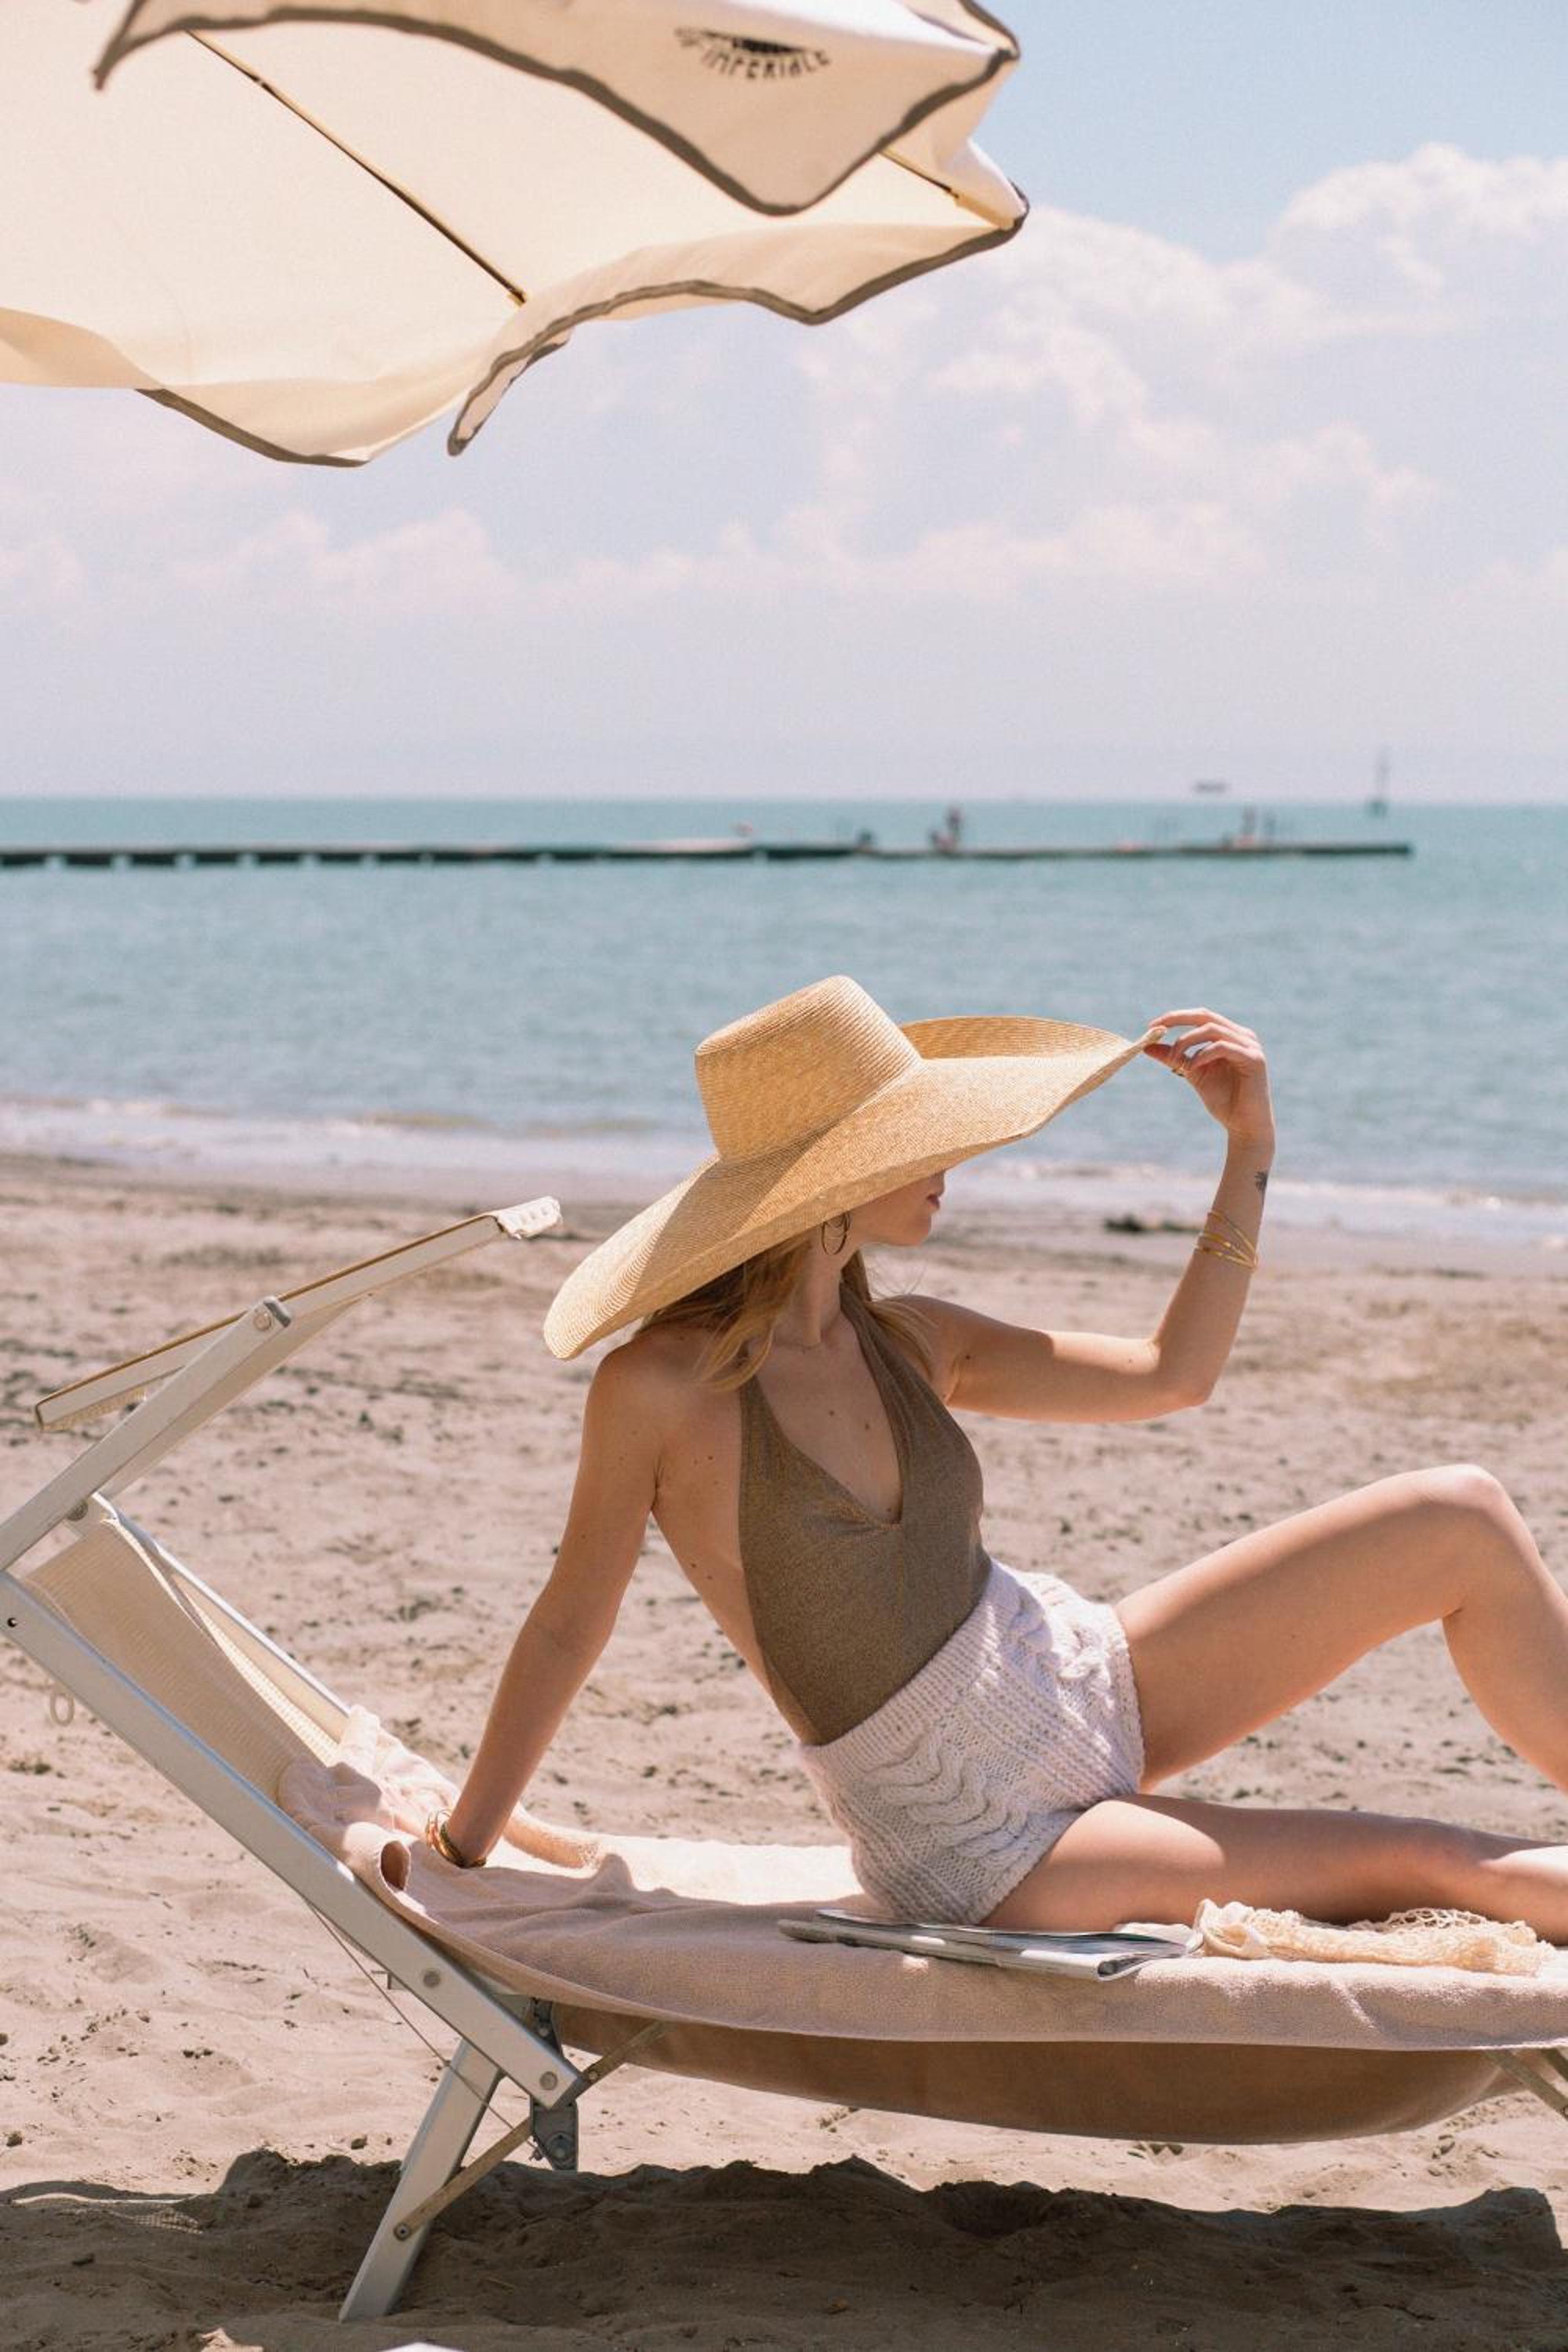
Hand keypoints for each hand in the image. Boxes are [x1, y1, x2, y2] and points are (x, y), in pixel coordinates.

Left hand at [1144, 1009, 1274, 1150]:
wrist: (1244, 1125)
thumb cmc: (1223, 1100)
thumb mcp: (1193, 1073)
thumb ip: (1175, 1058)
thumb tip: (1147, 1046)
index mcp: (1230, 1036)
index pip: (1201, 1016)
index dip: (1176, 1017)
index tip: (1152, 1025)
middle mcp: (1242, 1036)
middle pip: (1206, 1016)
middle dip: (1178, 1019)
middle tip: (1155, 1030)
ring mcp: (1250, 1046)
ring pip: (1211, 1030)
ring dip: (1186, 1041)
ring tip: (1173, 1059)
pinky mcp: (1254, 1059)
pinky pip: (1222, 1047)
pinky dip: (1202, 1055)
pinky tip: (1191, 1067)